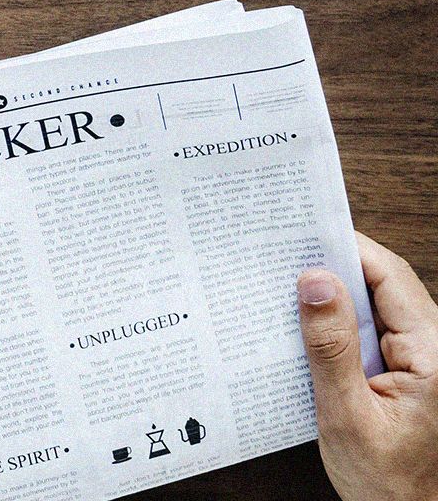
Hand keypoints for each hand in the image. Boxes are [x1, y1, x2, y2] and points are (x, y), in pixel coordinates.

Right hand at [298, 232, 437, 500]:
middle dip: (335, 266)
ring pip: (376, 304)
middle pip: (383, 283)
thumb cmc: (388, 485)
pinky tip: (308, 327)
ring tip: (287, 287)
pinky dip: (340, 322)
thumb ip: (331, 347)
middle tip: (284, 254)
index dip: (347, 247)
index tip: (303, 232)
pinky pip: (373, 329)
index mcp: (434, 354)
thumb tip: (316, 281)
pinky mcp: (408, 372)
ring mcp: (423, 360)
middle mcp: (435, 349)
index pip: (390, 276)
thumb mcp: (347, 416)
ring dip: (335, 295)